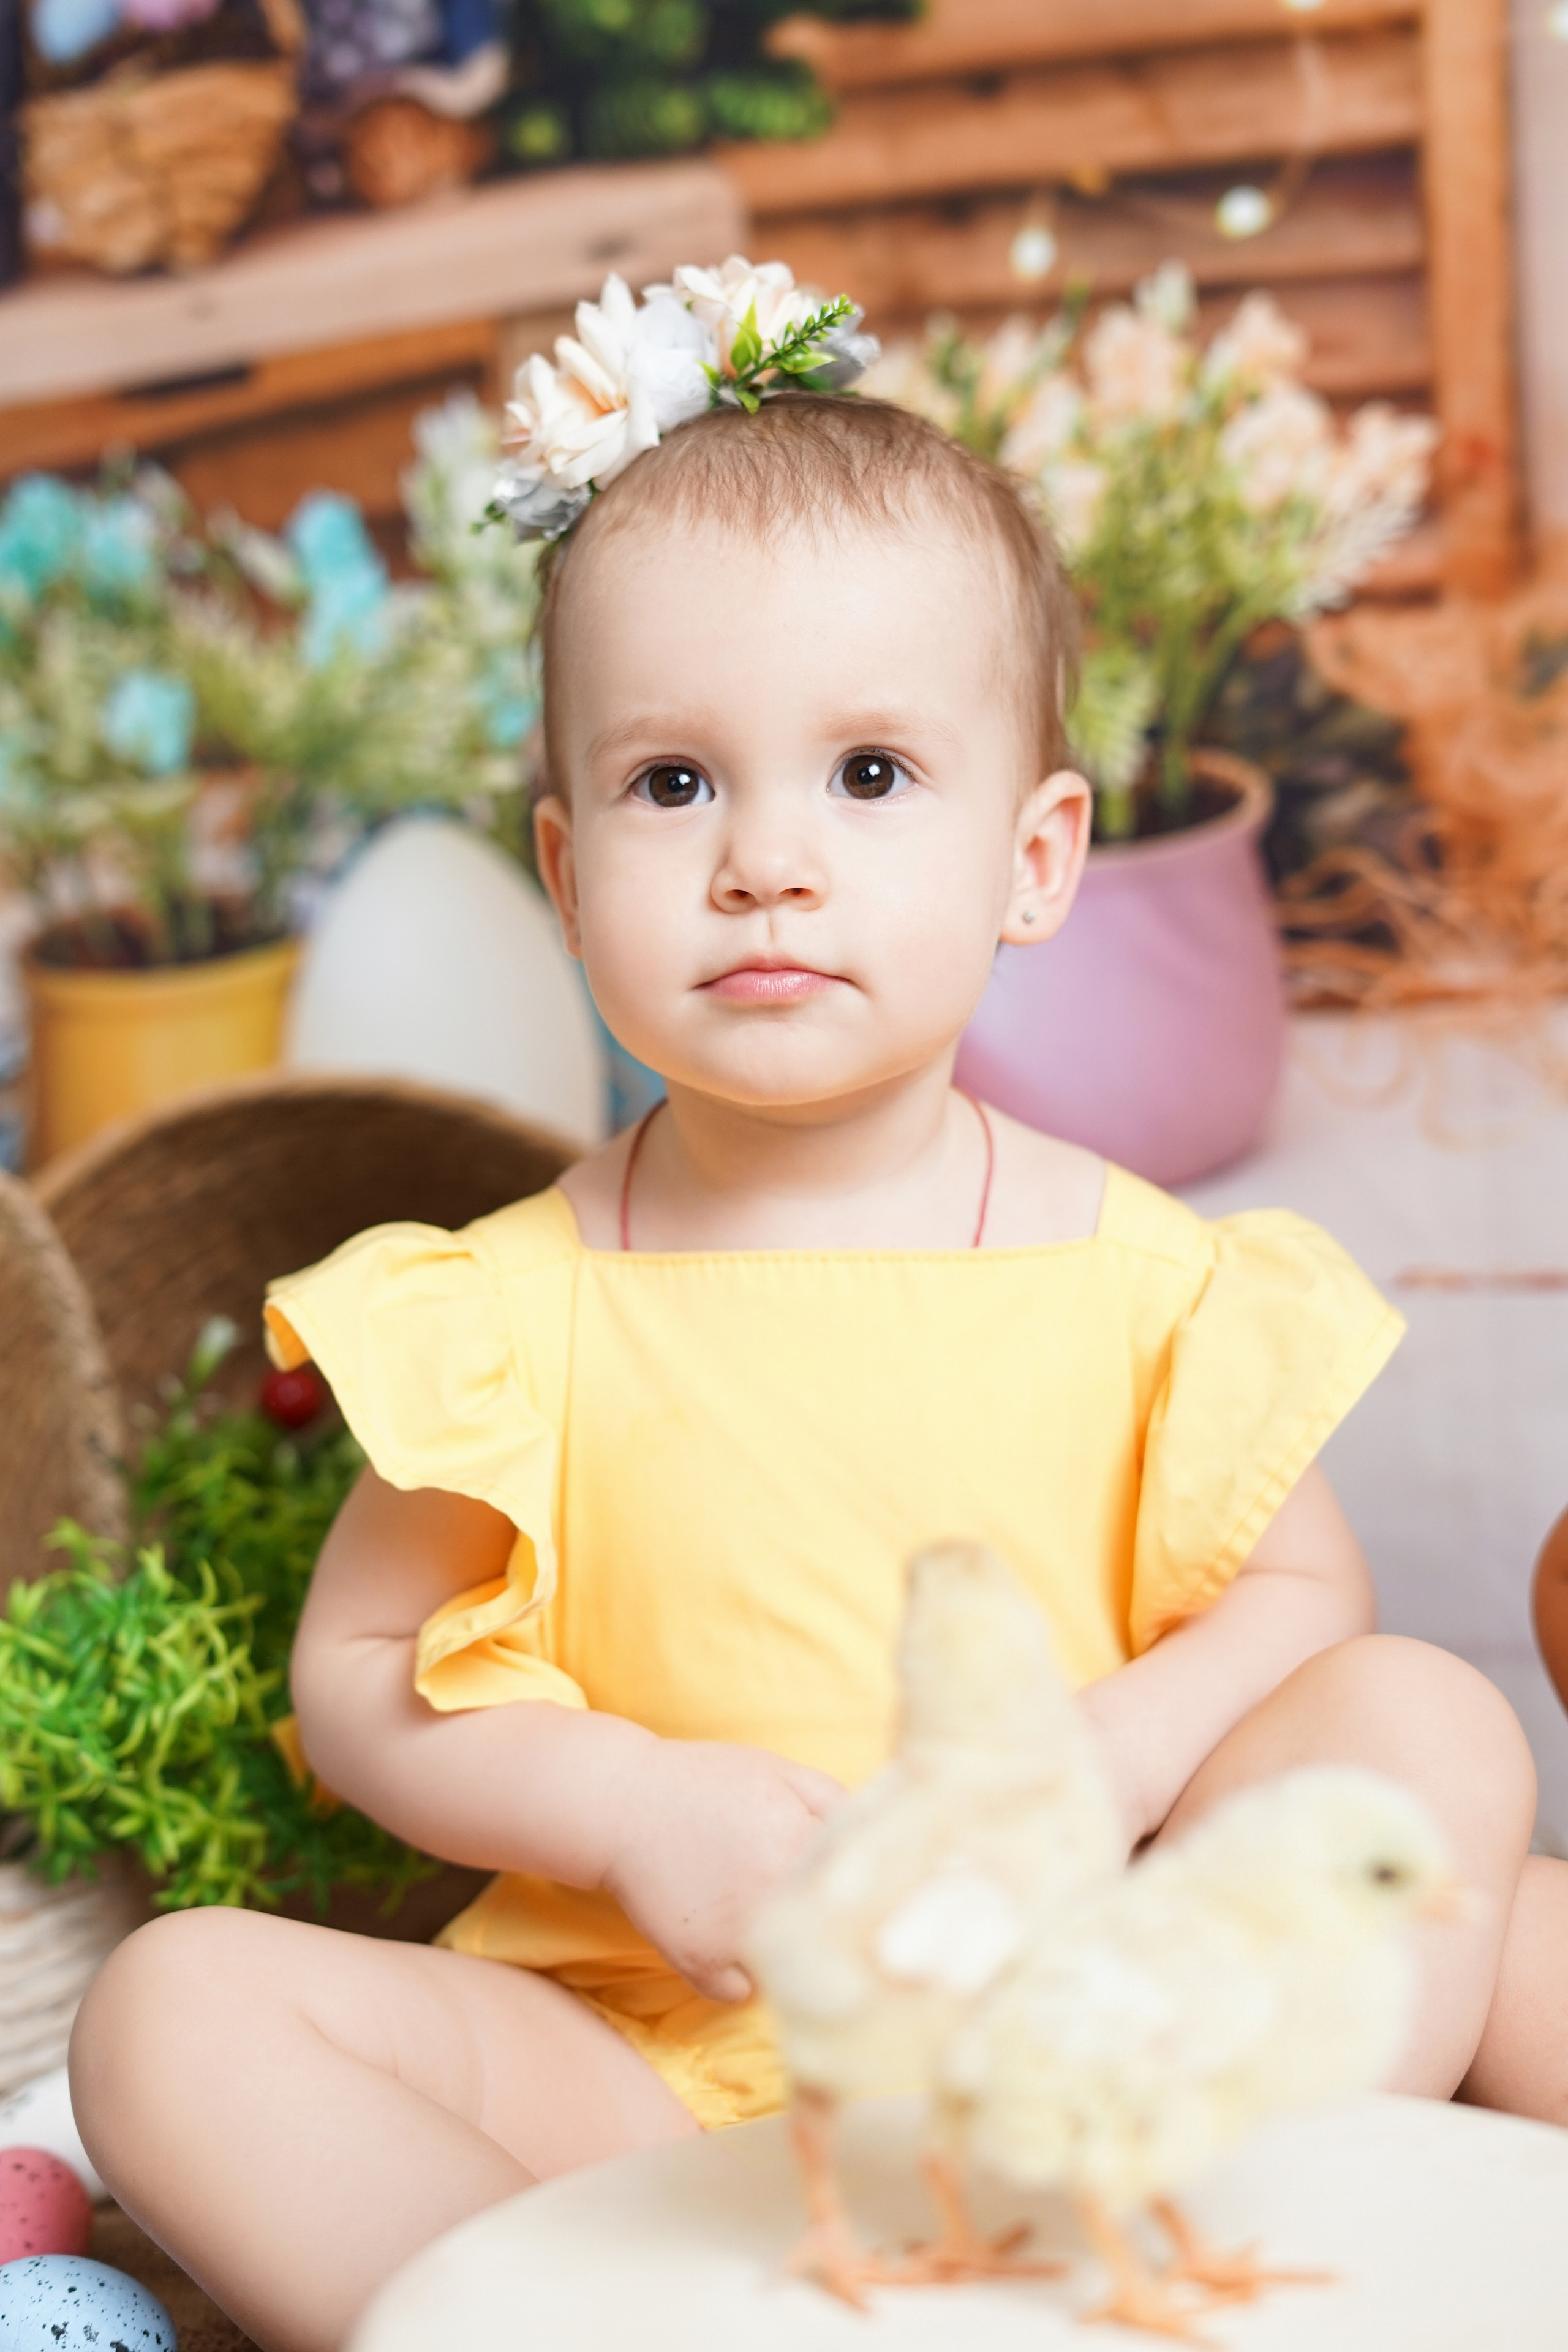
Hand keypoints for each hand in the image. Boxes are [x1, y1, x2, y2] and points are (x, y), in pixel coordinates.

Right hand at [602, 1739, 842, 2002]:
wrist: (621, 1803)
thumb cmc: (706, 1782)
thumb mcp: (778, 1771)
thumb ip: (835, 1801)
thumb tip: (876, 1841)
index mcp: (798, 1844)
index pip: (858, 1888)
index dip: (852, 1886)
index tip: (844, 1887)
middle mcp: (772, 1895)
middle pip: (827, 1935)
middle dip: (820, 1923)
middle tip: (793, 1902)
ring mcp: (737, 1936)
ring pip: (788, 1970)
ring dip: (781, 1952)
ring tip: (754, 1916)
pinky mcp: (701, 1964)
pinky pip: (741, 1992)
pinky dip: (736, 1975)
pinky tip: (723, 1937)